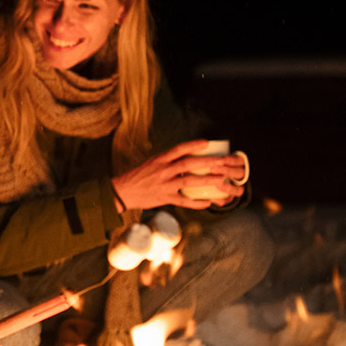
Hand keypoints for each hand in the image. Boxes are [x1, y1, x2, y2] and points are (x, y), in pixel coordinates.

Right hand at [111, 140, 245, 210]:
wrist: (122, 192)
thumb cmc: (138, 177)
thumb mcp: (152, 164)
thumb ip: (168, 161)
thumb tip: (187, 159)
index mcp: (160, 159)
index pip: (179, 149)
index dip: (194, 145)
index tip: (207, 143)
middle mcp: (163, 170)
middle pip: (189, 163)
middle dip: (208, 162)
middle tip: (223, 161)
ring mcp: (164, 184)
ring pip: (189, 181)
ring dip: (207, 180)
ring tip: (221, 181)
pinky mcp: (164, 198)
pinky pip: (183, 201)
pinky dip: (196, 202)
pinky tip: (208, 202)